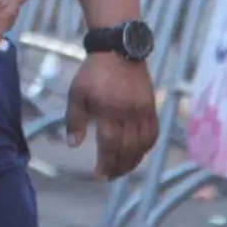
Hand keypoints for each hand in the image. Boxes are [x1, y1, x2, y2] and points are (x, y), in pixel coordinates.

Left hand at [65, 54, 159, 180]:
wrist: (118, 50)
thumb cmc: (93, 73)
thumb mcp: (76, 94)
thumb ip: (74, 121)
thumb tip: (73, 145)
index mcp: (109, 110)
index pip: (110, 145)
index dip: (105, 163)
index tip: (99, 175)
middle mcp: (129, 113)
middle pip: (128, 149)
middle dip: (118, 167)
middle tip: (109, 177)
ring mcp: (143, 111)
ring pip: (143, 144)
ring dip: (133, 161)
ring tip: (121, 169)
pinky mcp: (151, 107)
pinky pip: (153, 133)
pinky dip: (147, 147)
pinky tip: (138, 153)